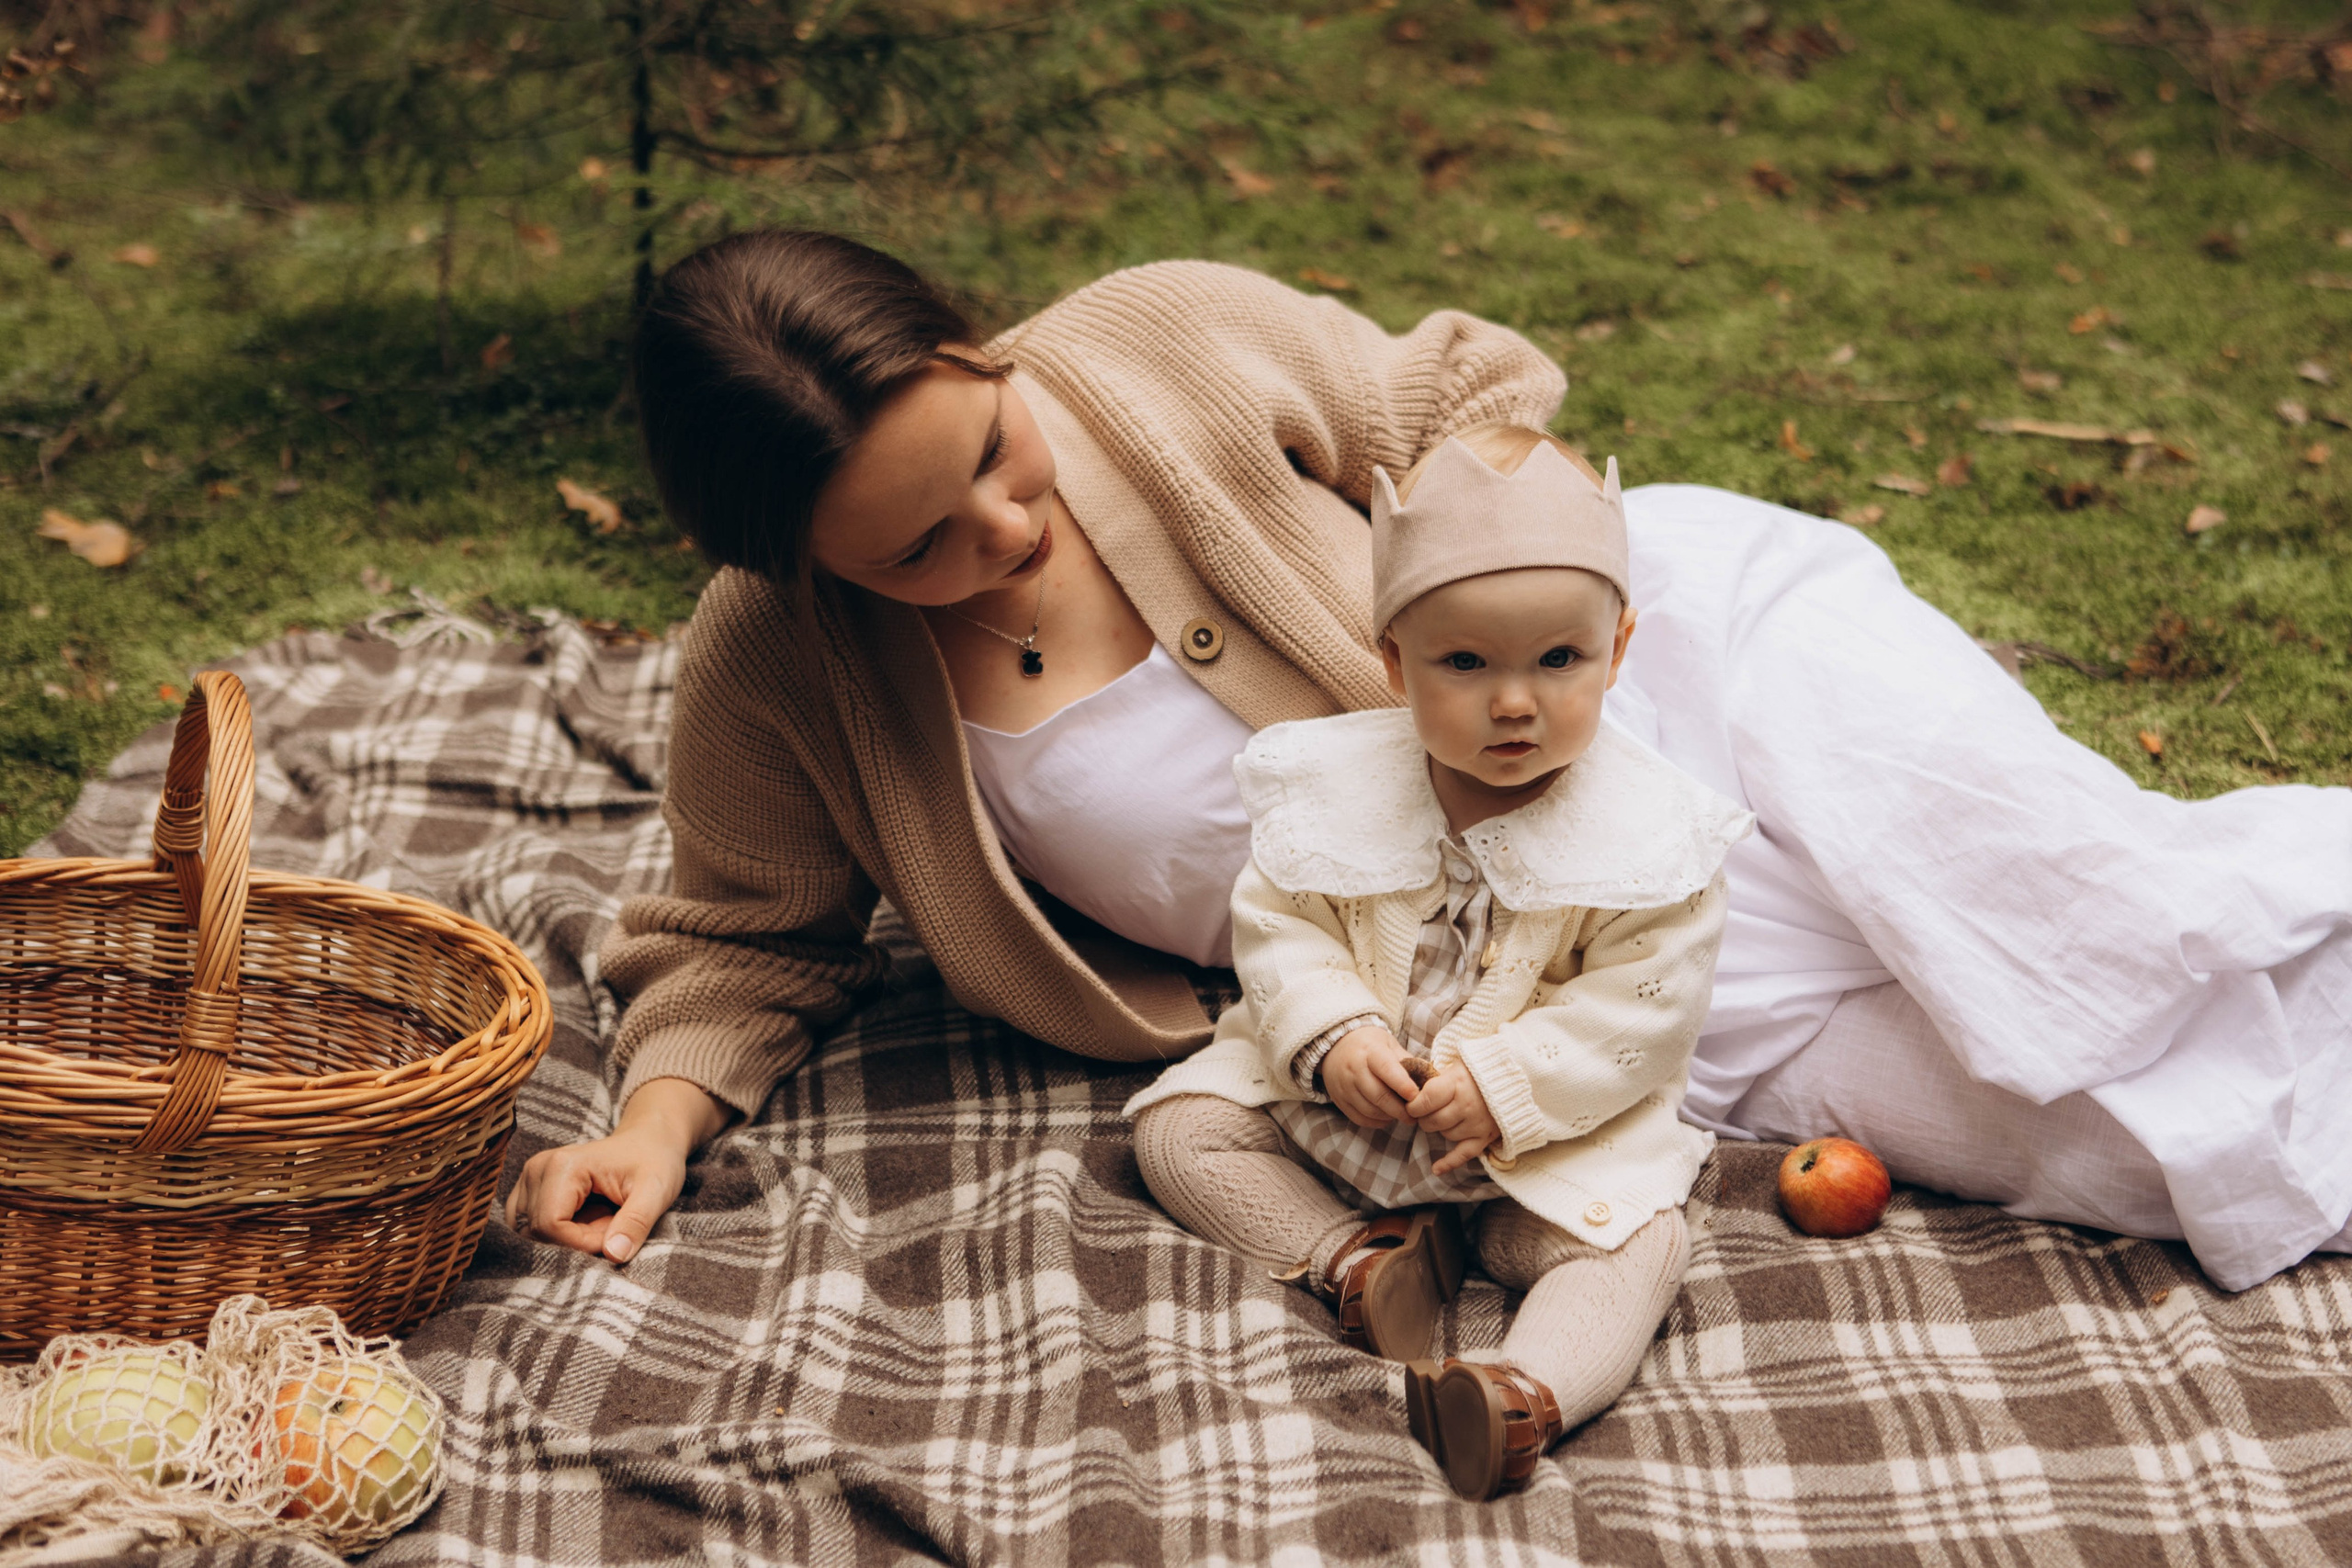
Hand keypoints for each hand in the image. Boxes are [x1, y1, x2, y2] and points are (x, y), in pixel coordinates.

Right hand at [504, 1077, 734, 1264]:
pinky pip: (532, 1226)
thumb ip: (636, 1223)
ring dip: (566, 1239)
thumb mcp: (656, 1192)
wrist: (649, 1142)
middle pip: (537, 1231)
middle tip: (611, 1224)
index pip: (551, 1225)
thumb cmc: (654, 1162)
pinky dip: (559, 1234)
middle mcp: (537, 1169)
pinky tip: (586, 1220)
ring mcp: (530, 1178)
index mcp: (562, 1166)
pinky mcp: (531, 1189)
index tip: (614, 1234)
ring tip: (600, 1220)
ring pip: (531, 1232)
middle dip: (576, 1241)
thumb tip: (614, 1255)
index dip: (582, 1242)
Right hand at [1321, 1025, 1422, 1128]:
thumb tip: (1430, 1081)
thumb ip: (1408, 1062)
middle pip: (1379, 1096)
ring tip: (1403, 1116)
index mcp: (1370, 1052)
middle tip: (1415, 1116)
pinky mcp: (1339, 1100)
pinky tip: (1387, 1117)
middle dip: (1400, 1110)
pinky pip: (1360, 1118)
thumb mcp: (1389, 1045)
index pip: (1387, 1069)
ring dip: (1390, 1117)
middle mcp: (1354, 1069)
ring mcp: (1344, 1086)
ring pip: (1370, 1110)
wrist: (1336, 1046)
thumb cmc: (1370, 1046)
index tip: (1417, 1097)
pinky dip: (1376, 1122)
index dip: (1403, 1085)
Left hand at [1407, 1065, 1500, 1175]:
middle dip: (1425, 1118)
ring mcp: (1477, 1122)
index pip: (1426, 1100)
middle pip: (1433, 1121)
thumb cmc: (1477, 1071)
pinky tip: (1436, 1169)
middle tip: (1428, 1111)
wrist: (1511, 1079)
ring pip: (1445, 1135)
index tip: (1411, 1105)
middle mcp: (1467, 1104)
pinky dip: (1449, 1163)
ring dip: (1441, 1128)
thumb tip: (1409, 1089)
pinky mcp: (1486, 1136)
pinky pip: (1464, 1154)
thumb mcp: (1455, 1065)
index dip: (1413, 1105)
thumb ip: (1434, 1077)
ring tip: (1448, 1117)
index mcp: (1457, 1082)